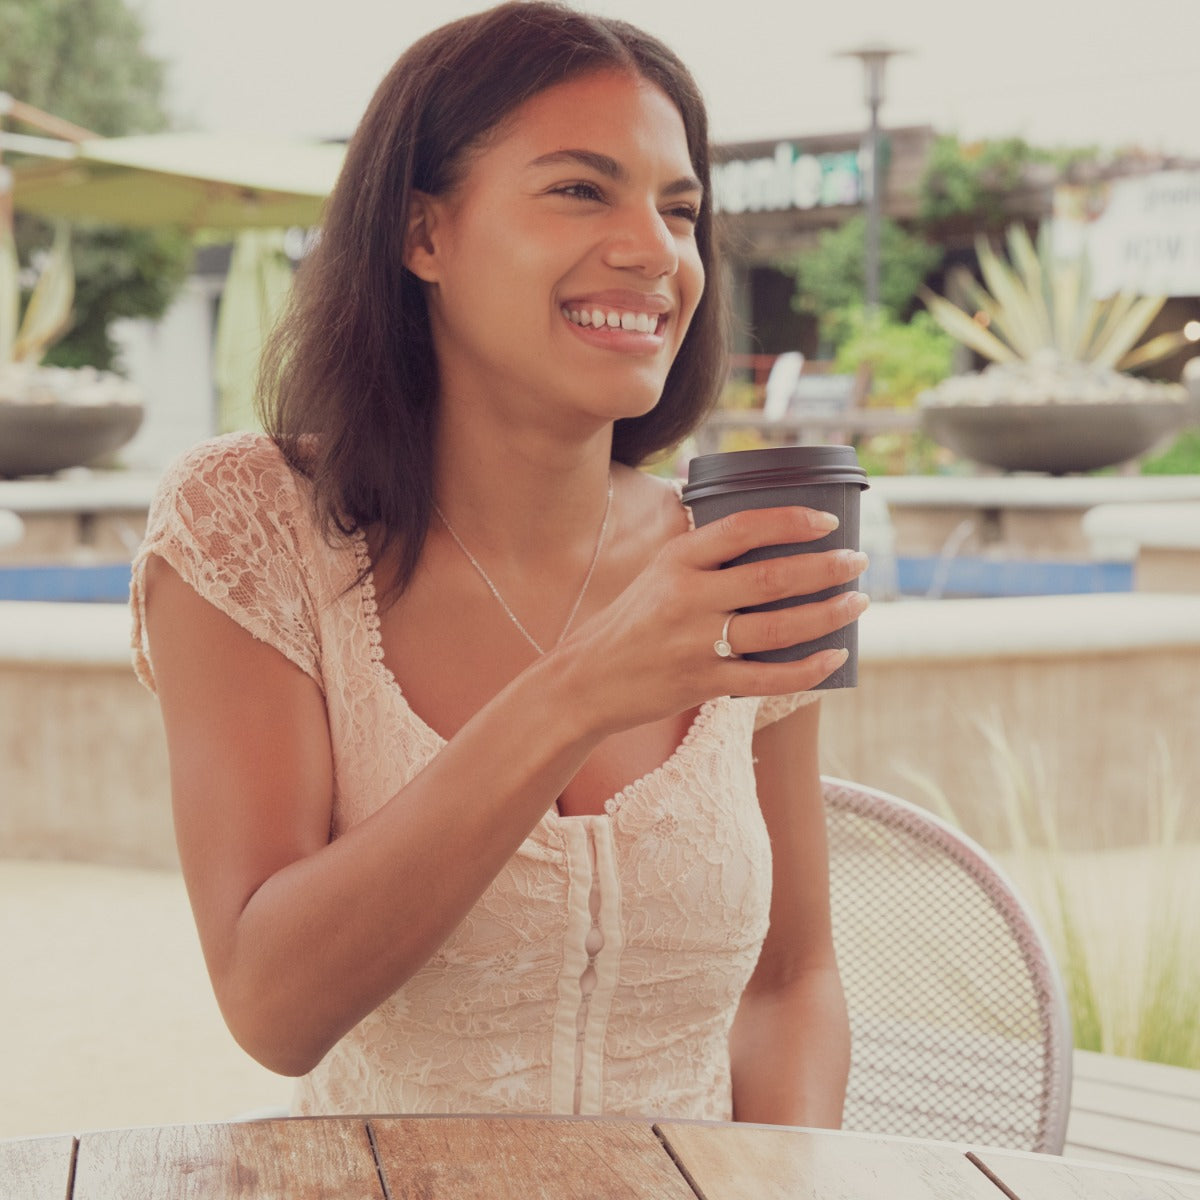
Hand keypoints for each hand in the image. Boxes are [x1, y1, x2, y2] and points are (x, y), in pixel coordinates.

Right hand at [559, 505, 868, 733]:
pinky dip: (806, 669)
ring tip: (857, 602)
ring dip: (826, 615)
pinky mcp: (701, 683)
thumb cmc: (631, 622)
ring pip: (777, 628)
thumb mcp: (656, 573)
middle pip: (770, 578)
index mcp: (676, 561)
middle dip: (824, 568)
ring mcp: (694, 643)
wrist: (586, 680)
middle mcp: (686, 597)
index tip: (826, 520)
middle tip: (856, 561)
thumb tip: (755, 522)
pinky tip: (834, 656)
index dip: (789, 520)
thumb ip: (701, 552)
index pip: (740, 528)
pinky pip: (766, 678)